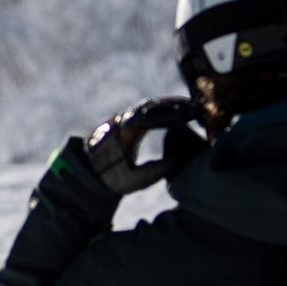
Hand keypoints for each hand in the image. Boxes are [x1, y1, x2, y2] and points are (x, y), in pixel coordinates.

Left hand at [75, 96, 206, 199]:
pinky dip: (163, 109)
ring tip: (192, 110)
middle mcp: (123, 120)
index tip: (191, 115)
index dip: (173, 114)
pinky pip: (147, 109)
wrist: (89, 173)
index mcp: (125, 132)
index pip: (152, 116)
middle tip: (197, 109)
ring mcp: (124, 118)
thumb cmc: (112, 179)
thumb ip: (157, 170)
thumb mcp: (135, 180)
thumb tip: (181, 160)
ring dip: (171, 105)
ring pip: (150, 105)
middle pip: (153, 105)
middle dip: (176, 106)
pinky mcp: (127, 120)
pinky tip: (179, 114)